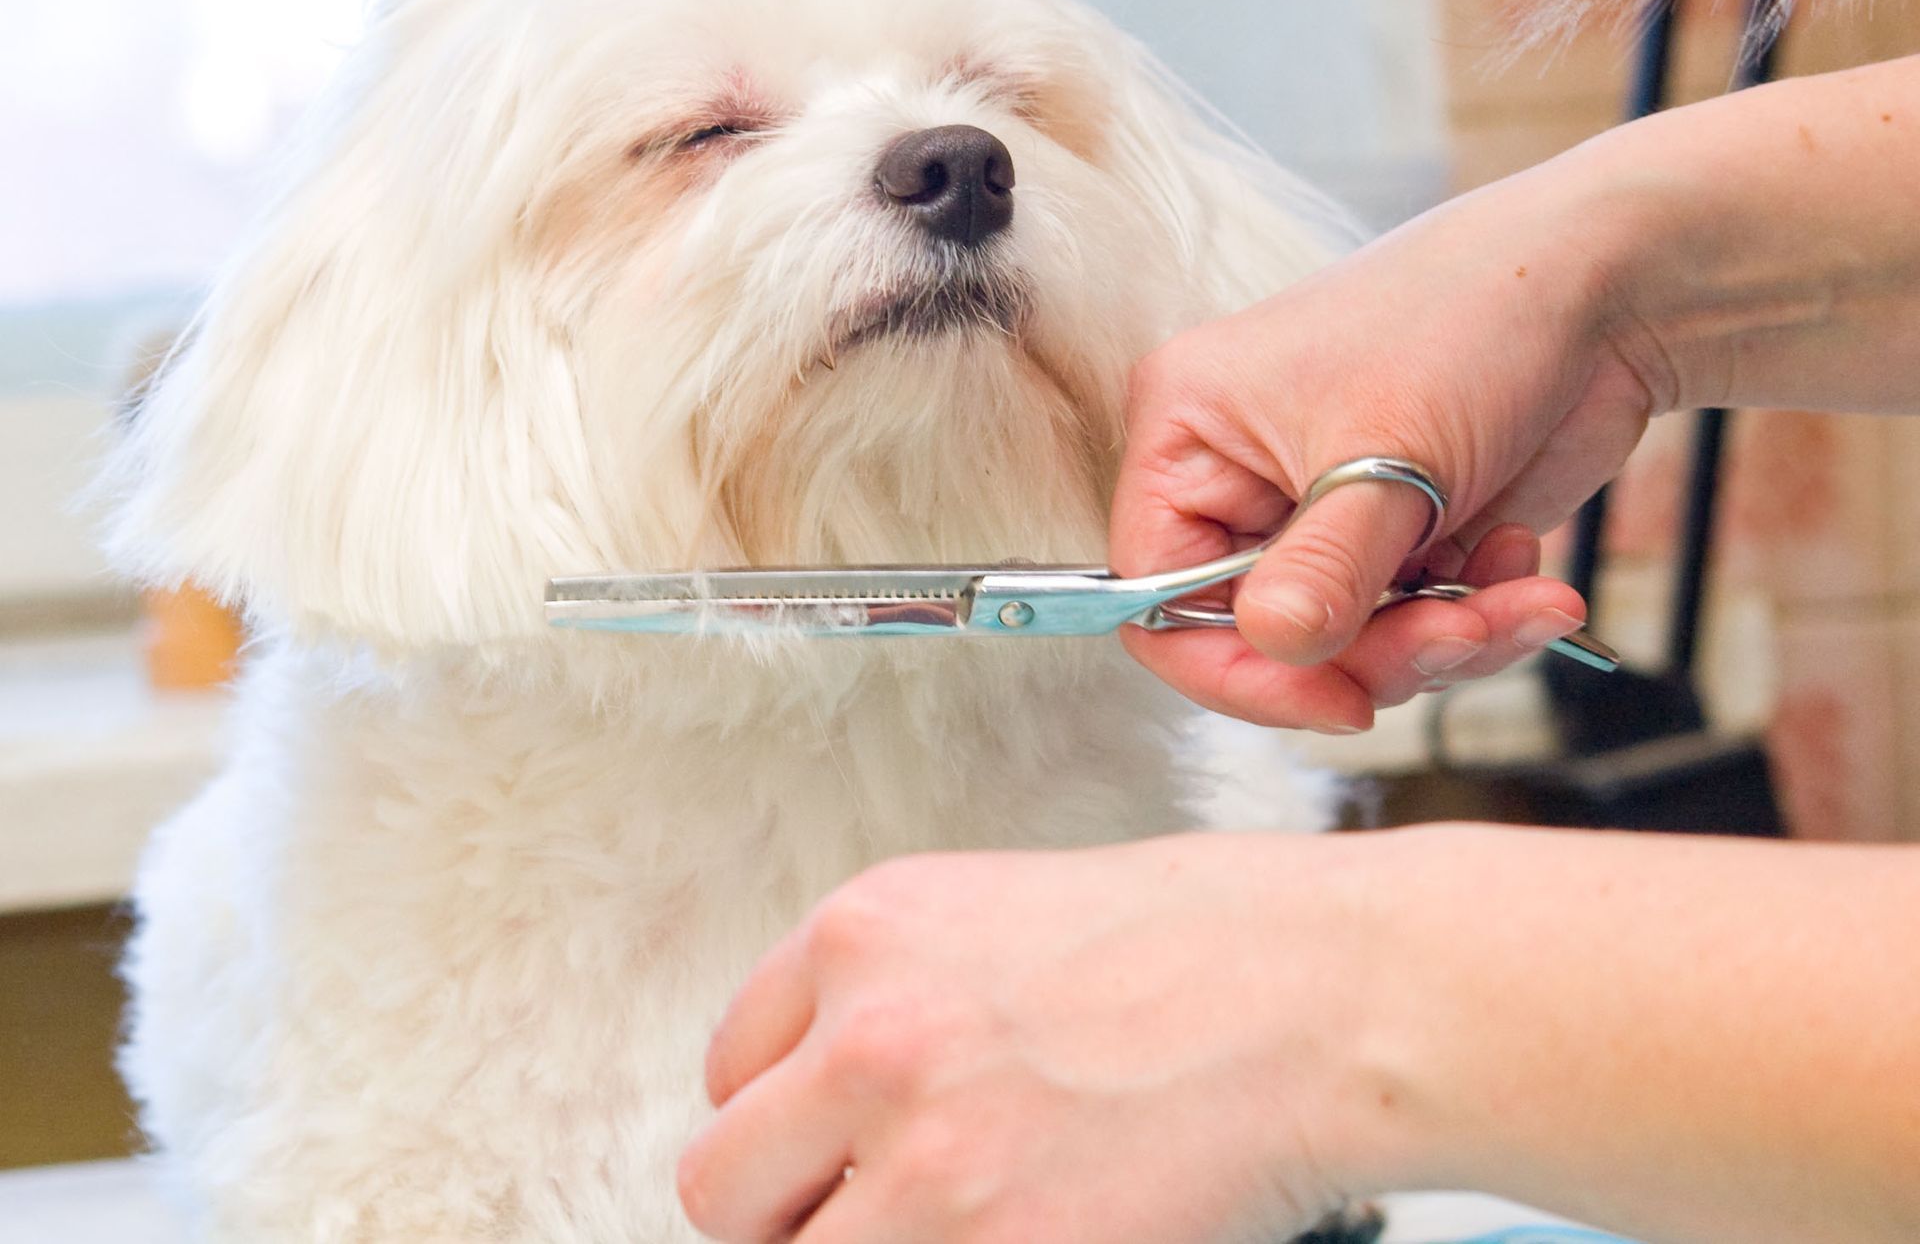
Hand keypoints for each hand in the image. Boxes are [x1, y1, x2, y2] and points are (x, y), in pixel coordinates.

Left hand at [678, 837, 1396, 1243]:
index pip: (730, 1071)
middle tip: (864, 1215)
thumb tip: (834, 1092)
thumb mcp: (1006, 915)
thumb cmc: (1205, 945)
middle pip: (723, 1186)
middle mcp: (867, 1038)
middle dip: (787, 1214)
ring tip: (957, 1226)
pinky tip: (1027, 1233)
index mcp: (864, 933)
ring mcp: (923, 1160)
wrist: (1327, 993)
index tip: (817, 1155)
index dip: (780, 1127)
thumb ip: (899, 995)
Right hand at [1112, 159, 1663, 729]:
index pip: (1156, 597)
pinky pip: (1410, 629)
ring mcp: (1319, 513)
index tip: (1341, 701)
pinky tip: (1521, 563)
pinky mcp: (1393, 538)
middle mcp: (1239, 479)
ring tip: (1519, 596)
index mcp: (1189, 436)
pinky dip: (1477, 618)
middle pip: (1260, 636)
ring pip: (1346, 646)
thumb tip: (1275, 648)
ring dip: (1443, 640)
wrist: (1603, 285)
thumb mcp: (1387, 455)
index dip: (1236, 668)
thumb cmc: (1470, 319)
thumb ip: (1325, 570)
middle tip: (1462, 631)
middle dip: (1374, 653)